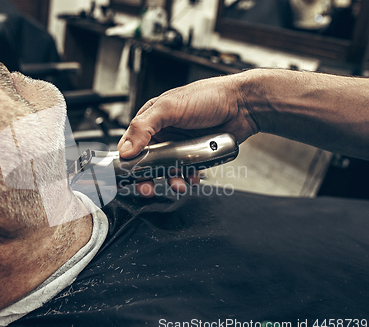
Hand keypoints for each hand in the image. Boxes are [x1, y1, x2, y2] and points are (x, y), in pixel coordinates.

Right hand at [117, 74, 256, 196]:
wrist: (243, 105)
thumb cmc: (209, 96)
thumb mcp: (169, 107)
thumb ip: (143, 127)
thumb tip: (125, 149)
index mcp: (152, 119)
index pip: (131, 143)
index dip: (128, 160)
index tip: (128, 175)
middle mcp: (164, 133)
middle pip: (147, 162)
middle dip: (147, 177)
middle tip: (147, 187)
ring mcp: (180, 145)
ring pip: (167, 170)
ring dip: (170, 179)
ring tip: (177, 183)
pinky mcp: (195, 155)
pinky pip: (187, 171)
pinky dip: (188, 178)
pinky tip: (192, 177)